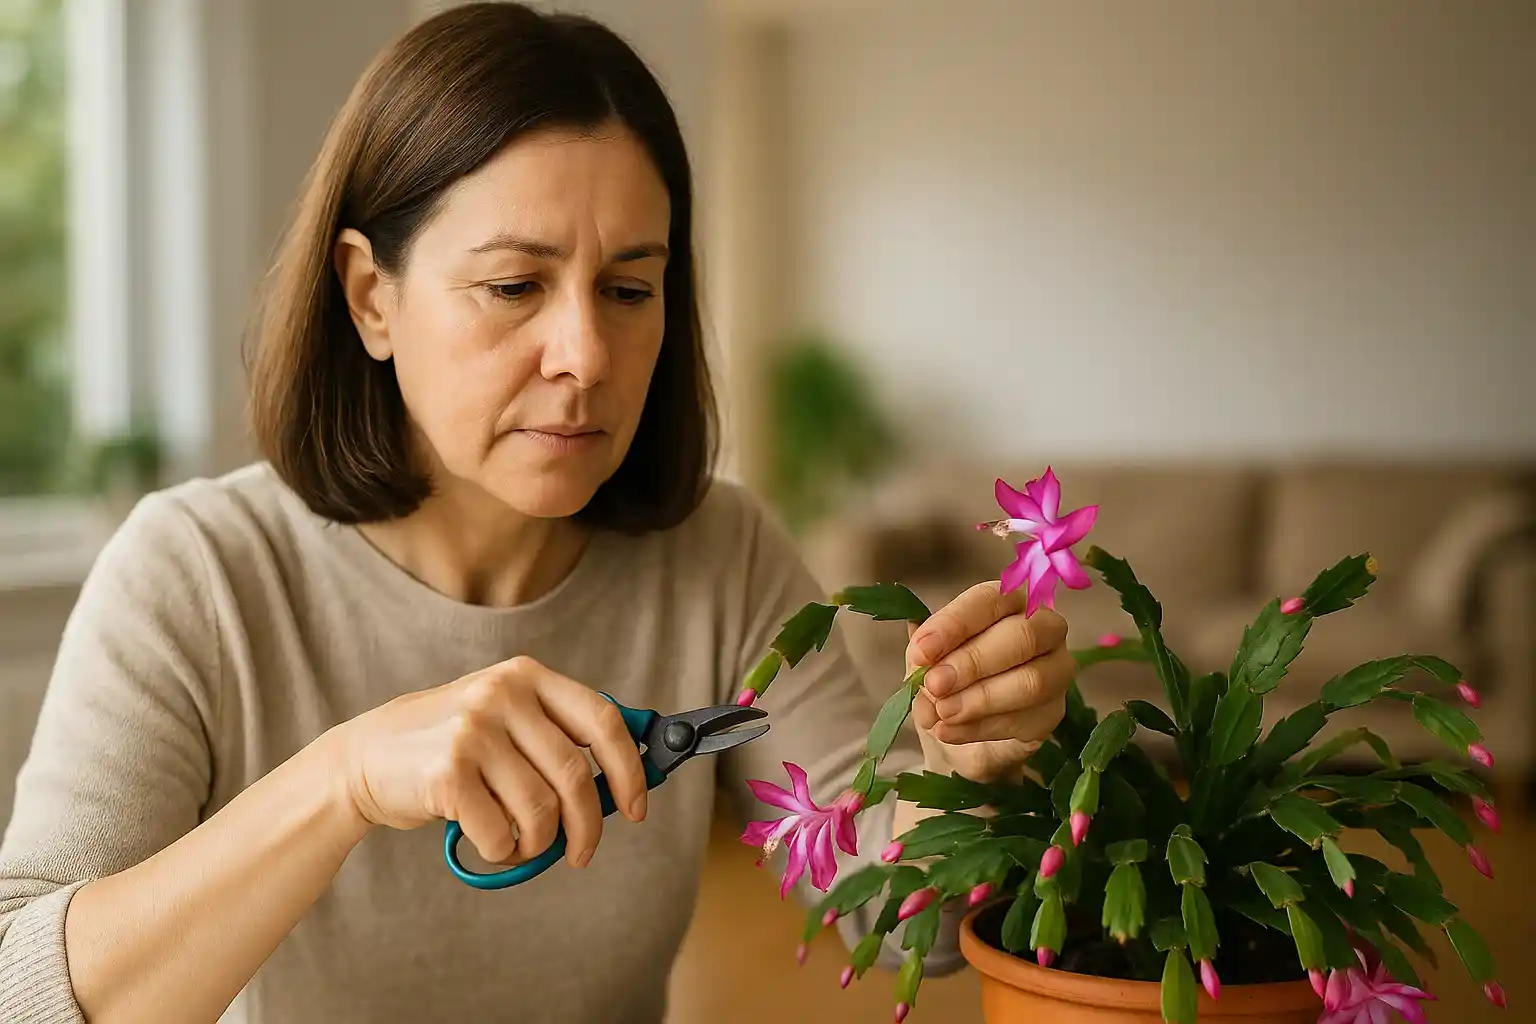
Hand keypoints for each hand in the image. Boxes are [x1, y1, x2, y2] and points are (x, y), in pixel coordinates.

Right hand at [332, 655, 648, 867]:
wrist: (365, 757)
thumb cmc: (451, 747)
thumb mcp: (505, 718)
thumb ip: (557, 736)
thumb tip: (624, 780)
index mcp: (527, 676)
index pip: (603, 720)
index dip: (629, 769)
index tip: (637, 808)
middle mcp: (503, 694)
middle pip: (576, 775)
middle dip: (588, 827)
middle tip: (581, 854)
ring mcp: (473, 731)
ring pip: (541, 811)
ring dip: (539, 845)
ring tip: (521, 846)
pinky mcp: (447, 773)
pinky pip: (502, 833)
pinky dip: (502, 852)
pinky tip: (488, 843)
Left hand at [904, 581, 1075, 781]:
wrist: (961, 730)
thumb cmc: (948, 678)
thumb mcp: (926, 659)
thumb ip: (923, 652)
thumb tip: (921, 652)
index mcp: (1009, 601)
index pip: (990, 600)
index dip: (955, 624)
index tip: (922, 650)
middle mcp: (1044, 627)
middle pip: (1022, 636)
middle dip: (973, 662)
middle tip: (934, 685)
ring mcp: (1057, 670)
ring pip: (1031, 681)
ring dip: (980, 699)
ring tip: (942, 713)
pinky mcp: (1054, 712)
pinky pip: (1026, 719)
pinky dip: (981, 727)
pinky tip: (950, 731)